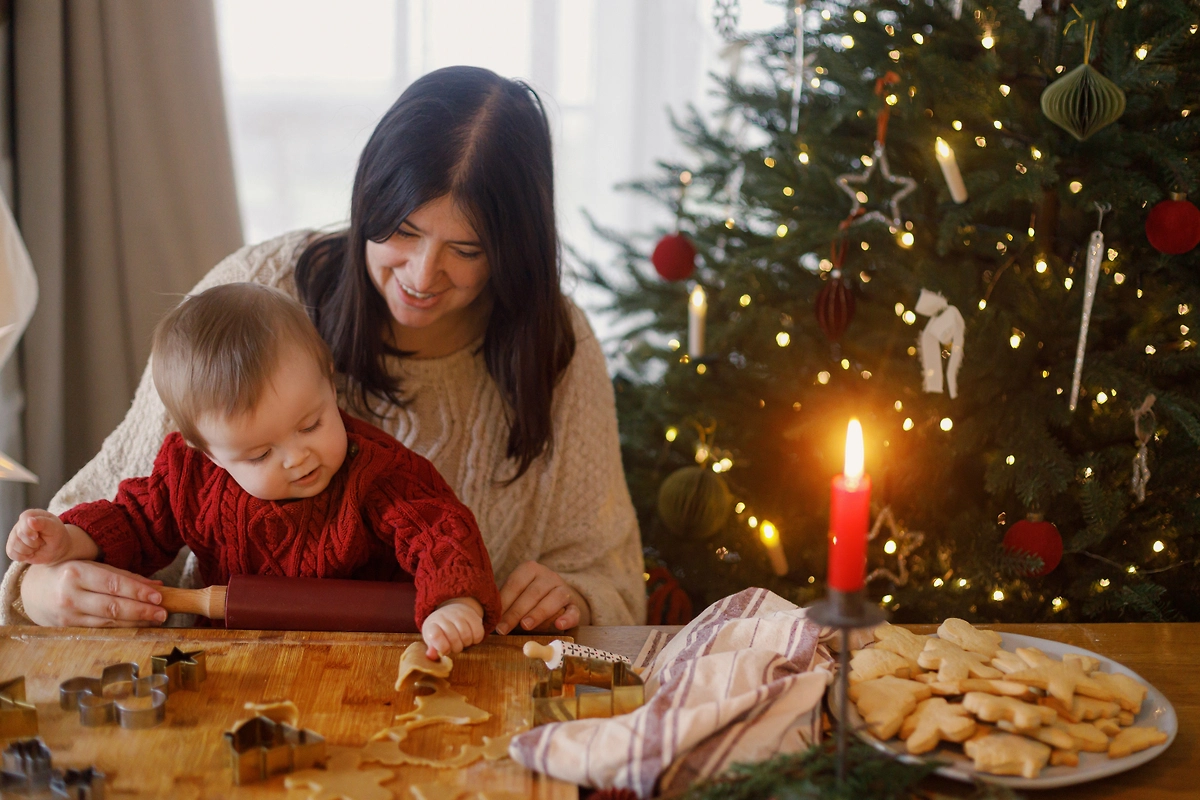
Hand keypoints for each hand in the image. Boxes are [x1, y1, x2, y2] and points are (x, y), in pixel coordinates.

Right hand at [7, 510, 72, 564]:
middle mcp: (20, 524)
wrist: (56, 549)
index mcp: (31, 515)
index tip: (37, 536)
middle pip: (20, 535)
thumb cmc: (56, 535)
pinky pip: (12, 554)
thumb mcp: (55, 528)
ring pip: (15, 545)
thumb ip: (43, 522)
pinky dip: (24, 556)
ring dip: (30, 550)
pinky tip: (31, 552)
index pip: (24, 519)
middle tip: (42, 541)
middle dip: (34, 542)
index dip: (29, 530)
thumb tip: (30, 519)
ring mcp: (14, 536)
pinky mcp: (11, 547)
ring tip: (37, 546)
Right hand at [19, 561, 166, 627]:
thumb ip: (124, 576)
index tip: (158, 597)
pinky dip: (122, 628)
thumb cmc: (69, 573)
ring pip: (108, 621)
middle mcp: (69, 595)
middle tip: (163, 613)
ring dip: (136, 622)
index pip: (113, 584)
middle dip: (141, 610)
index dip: (137, 591)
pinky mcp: (67, 629)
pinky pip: (100, 629)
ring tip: (156, 619)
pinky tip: (138, 626)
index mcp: (76, 573)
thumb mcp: (93, 566)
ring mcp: (67, 615)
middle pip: (112, 606)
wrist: (34, 591)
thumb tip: (157, 586)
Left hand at [422, 597, 484, 658]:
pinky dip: (476, 639)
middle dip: (456, 648)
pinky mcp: (472, 614)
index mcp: (432, 624)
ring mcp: (458, 613)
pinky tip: (471, 638)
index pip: (435, 636)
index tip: (445, 651)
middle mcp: (444, 616)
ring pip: (466, 635)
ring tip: (462, 642)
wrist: (451, 612)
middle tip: (455, 647)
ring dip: (466, 643)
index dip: (442, 647)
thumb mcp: (432, 640)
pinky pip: (478, 632)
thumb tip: (432, 656)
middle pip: (453, 638)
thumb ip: (432, 650)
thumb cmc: (440, 631)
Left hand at [495, 561, 589, 634]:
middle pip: (533, 592)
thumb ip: (505, 604)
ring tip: (526, 625)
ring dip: (538, 613)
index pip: (515, 583)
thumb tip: (488, 619)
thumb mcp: (516, 596)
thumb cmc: (528, 599)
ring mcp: (564, 589)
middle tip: (504, 628)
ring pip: (554, 598)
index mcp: (530, 569)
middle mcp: (548, 576)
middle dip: (516, 611)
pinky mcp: (575, 605)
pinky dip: (567, 618)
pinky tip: (559, 625)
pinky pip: (573, 611)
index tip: (494, 618)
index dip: (504, 601)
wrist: (557, 598)